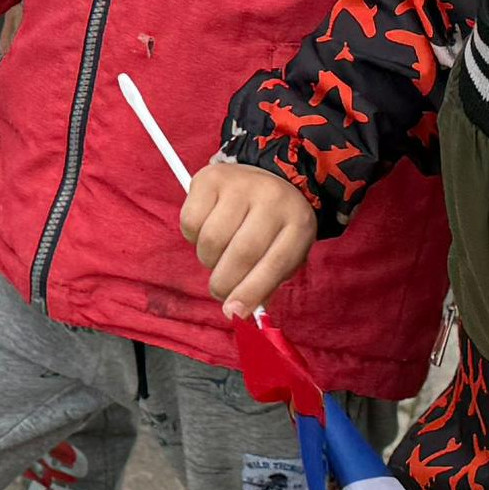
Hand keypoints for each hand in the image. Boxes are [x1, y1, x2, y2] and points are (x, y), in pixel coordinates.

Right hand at [184, 161, 318, 317]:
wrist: (268, 175)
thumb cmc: (275, 225)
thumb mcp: (283, 252)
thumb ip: (265, 285)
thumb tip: (237, 314)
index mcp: (298, 222)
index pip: (275, 263)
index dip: (252, 292)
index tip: (234, 313)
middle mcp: (272, 199)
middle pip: (242, 253)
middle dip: (225, 283)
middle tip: (221, 291)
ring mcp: (240, 185)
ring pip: (212, 240)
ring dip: (209, 260)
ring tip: (218, 255)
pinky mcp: (210, 179)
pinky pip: (191, 222)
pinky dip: (193, 237)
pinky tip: (206, 231)